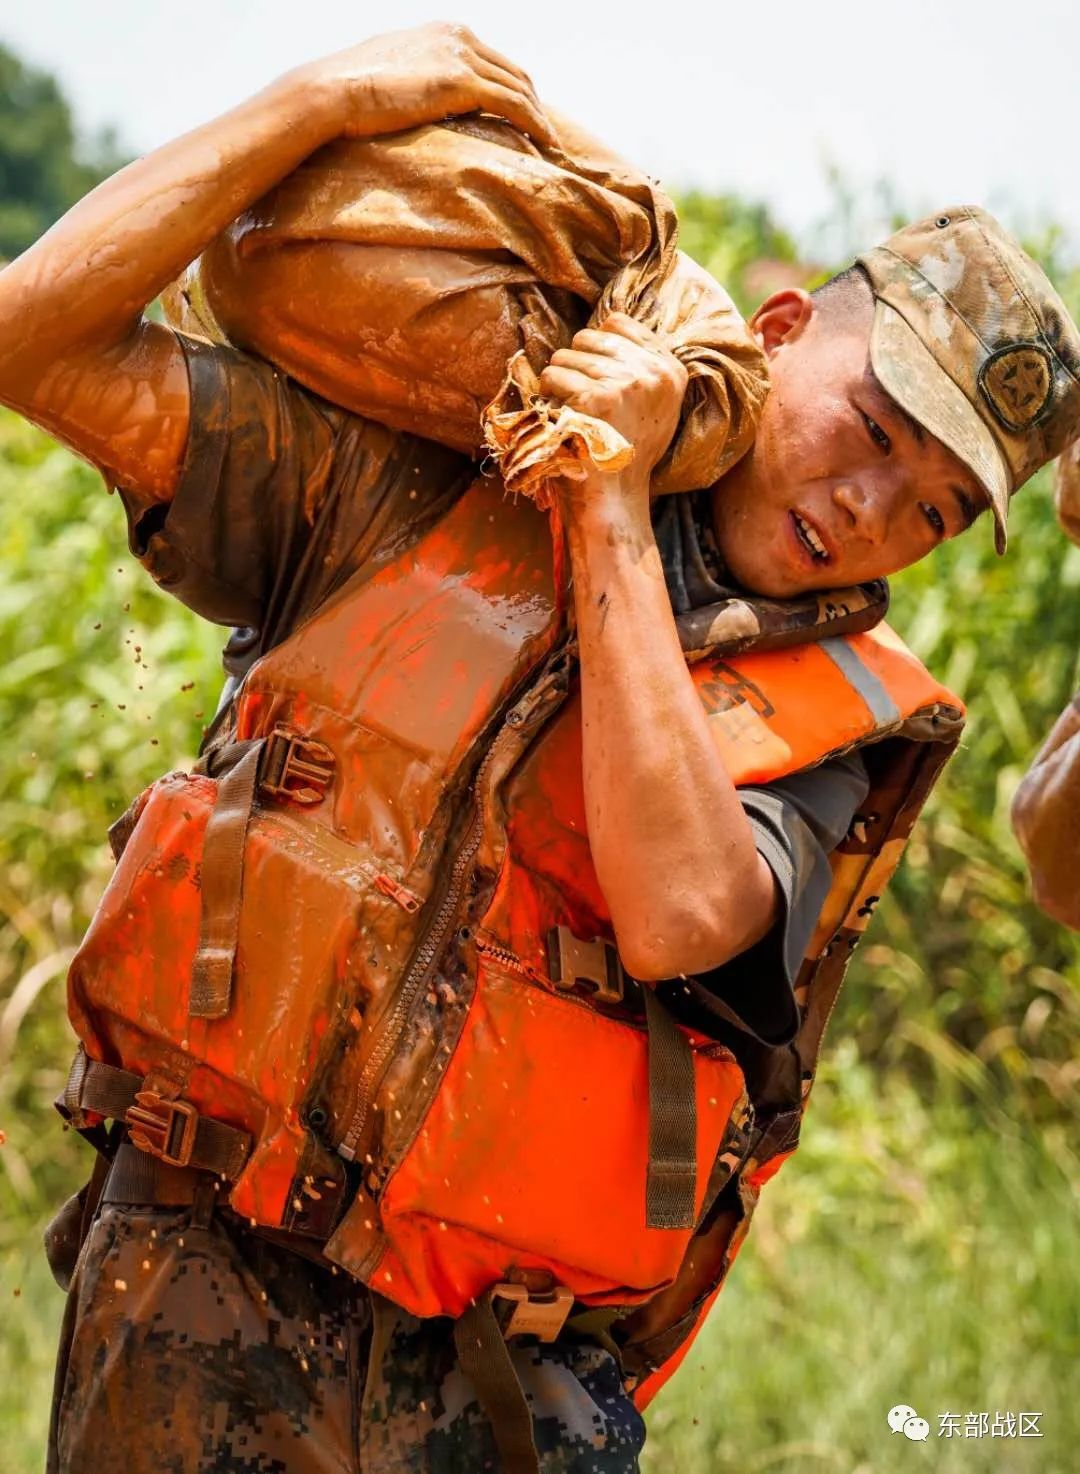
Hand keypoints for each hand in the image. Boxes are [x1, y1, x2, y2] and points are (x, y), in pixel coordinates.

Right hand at [288, 22, 554, 146]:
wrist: (333, 91)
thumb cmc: (349, 93)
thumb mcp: (390, 76)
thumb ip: (416, 80)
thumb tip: (416, 102)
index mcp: (443, 32)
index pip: (492, 60)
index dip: (513, 89)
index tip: (525, 116)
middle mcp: (458, 36)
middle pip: (513, 71)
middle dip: (533, 102)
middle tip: (546, 133)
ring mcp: (461, 56)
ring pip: (519, 87)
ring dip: (539, 116)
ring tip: (550, 145)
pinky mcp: (462, 81)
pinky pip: (513, 104)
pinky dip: (533, 123)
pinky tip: (543, 143)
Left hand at [539, 315, 687, 487]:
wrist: (614, 497)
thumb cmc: (627, 454)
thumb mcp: (656, 407)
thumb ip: (643, 368)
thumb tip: (607, 325)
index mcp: (671, 371)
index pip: (618, 321)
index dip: (596, 344)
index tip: (595, 375)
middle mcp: (652, 373)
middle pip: (589, 336)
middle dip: (575, 363)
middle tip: (580, 397)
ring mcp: (623, 383)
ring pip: (565, 354)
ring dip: (558, 380)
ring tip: (571, 410)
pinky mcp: (594, 398)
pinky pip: (553, 375)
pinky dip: (547, 394)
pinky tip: (560, 416)